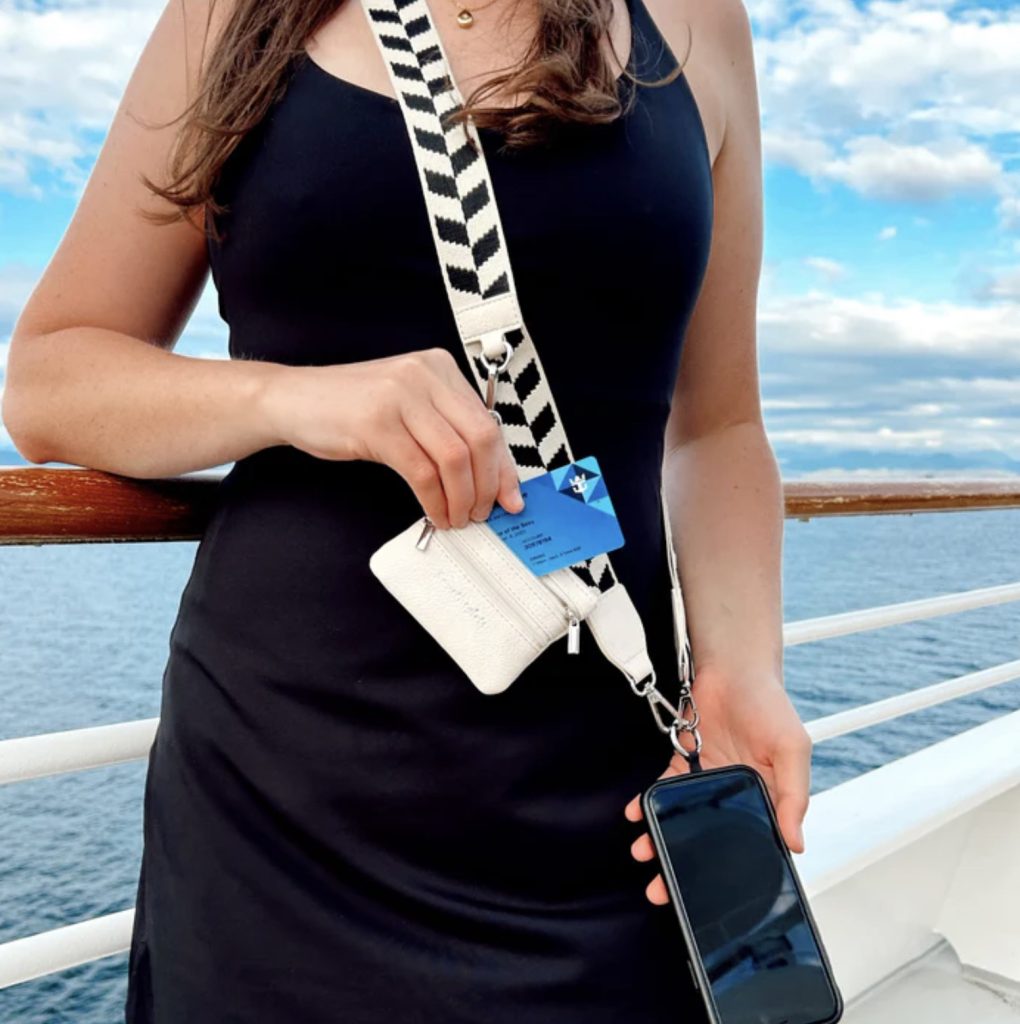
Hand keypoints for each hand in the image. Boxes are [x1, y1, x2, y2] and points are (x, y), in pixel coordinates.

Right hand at [260, 348, 523, 528]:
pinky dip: (435, 500)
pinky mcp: (377, 424)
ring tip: (457, 518)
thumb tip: (492, 477)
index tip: (510, 498)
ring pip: (454, 458)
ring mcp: (400, 397)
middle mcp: (425, 375)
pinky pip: (422, 472)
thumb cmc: (352, 408)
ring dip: (461, 498)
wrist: (293, 400)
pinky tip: (435, 513)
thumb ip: (447, 431)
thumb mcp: (409, 407)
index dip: (504, 468)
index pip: (489, 422)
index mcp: (440, 368)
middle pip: (480, 439)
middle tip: (481, 513)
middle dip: (487, 485)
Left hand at [624, 665, 812, 904]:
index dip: (733, 873)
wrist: (733, 668)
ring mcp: (706, 781)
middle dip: (684, 865)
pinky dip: (646, 802)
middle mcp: (735, 795)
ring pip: (681, 819)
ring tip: (643, 854)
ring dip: (659, 837)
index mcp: (768, 799)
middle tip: (662, 890)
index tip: (713, 900)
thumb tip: (795, 844)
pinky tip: (635, 812)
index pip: (751, 844)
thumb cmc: (770, 705)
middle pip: (709, 839)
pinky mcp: (683, 763)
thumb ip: (794, 797)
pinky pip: (662, 789)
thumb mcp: (793, 749)